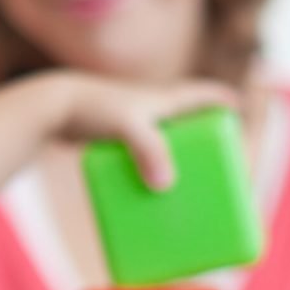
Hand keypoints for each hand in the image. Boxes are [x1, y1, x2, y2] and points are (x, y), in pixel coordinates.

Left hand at [53, 72, 236, 189]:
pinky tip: (143, 194)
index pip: (205, 96)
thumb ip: (150, 152)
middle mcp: (151, 108)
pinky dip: (143, 170)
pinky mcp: (110, 137)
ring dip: (173, 161)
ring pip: (160, 141)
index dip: (225, 104)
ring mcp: (130, 123)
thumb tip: (166, 186)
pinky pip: (135, 154)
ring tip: (182, 191)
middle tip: (216, 170)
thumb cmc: (92, 109)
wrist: (49, 108)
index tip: (240, 118)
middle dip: (203, 141)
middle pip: (187, 122)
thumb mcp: (128, 127)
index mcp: (165, 98)